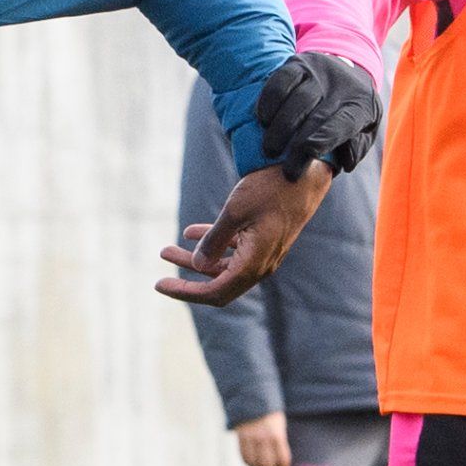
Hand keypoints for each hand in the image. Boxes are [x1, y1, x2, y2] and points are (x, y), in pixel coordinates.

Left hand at [158, 163, 333, 304]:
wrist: (306, 173)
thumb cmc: (271, 189)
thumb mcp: (235, 212)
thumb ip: (214, 240)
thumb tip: (198, 264)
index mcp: (253, 264)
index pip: (215, 292)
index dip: (186, 293)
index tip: (160, 285)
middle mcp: (259, 264)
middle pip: (217, 282)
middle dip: (186, 278)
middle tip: (160, 271)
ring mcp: (262, 252)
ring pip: (222, 265)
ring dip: (195, 259)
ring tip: (166, 249)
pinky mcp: (263, 238)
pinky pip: (233, 249)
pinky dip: (212, 243)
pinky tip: (189, 231)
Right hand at [232, 414, 293, 465]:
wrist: (253, 398)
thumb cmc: (271, 413)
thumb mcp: (280, 425)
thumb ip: (280, 440)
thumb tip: (280, 459)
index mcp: (277, 434)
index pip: (282, 458)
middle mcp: (263, 437)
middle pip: (267, 463)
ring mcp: (251, 438)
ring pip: (254, 462)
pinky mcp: (241, 438)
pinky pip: (244, 457)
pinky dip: (248, 463)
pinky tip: (253, 463)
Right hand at [253, 49, 383, 176]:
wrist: (350, 69)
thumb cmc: (353, 112)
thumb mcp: (366, 131)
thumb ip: (357, 149)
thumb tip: (343, 161)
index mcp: (360, 105)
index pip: (341, 124)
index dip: (322, 142)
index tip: (302, 163)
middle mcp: (340, 85)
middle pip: (316, 116)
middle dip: (297, 146)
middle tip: (286, 169)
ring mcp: (318, 71)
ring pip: (296, 99)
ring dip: (280, 127)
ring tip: (269, 148)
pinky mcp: (298, 62)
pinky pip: (280, 81)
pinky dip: (269, 101)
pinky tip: (263, 120)